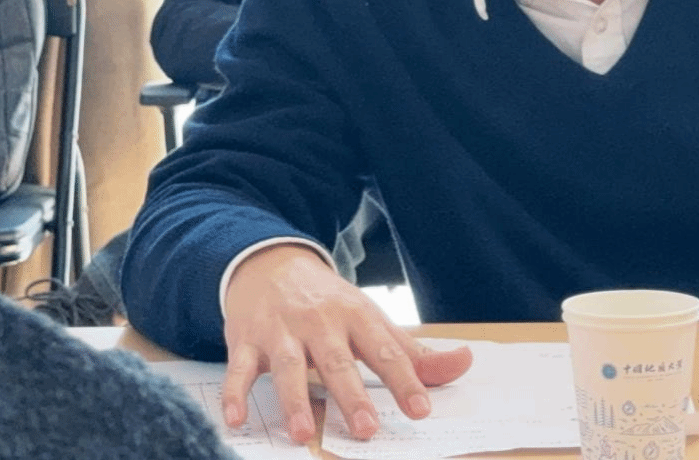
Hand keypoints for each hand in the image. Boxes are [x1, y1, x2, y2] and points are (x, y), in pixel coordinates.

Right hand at [220, 243, 472, 442]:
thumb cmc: (330, 303)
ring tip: (302, 434)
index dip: (405, 380)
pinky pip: (238, 369)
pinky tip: (237, 420)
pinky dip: (234, 394)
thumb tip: (464, 363)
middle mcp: (320, 322)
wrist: (271, 264)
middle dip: (352, 395)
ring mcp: (281, 331)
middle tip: (367, 429)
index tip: (421, 410)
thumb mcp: (372, 319)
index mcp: (357, 316)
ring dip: (294, 400)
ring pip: (288, 367)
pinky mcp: (246, 340)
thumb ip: (414, 351)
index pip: (385, 351)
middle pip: (338, 361)